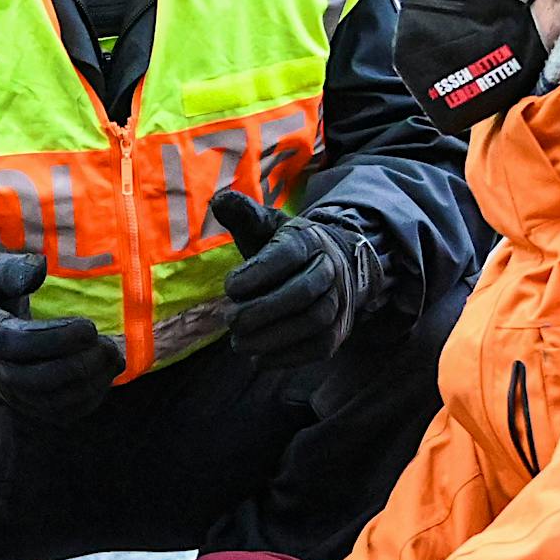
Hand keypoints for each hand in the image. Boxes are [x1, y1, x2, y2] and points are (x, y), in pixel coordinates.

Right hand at [0, 253, 122, 419]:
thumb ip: (13, 270)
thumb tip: (40, 266)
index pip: (16, 345)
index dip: (56, 338)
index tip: (89, 327)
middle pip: (39, 380)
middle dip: (81, 364)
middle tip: (108, 345)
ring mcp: (15, 395)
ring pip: (55, 401)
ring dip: (92, 381)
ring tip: (113, 355)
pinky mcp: (33, 408)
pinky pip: (65, 412)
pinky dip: (93, 396)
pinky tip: (107, 371)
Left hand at [213, 191, 384, 368]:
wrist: (333, 267)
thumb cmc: (287, 250)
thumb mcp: (267, 226)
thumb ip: (243, 215)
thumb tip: (220, 201)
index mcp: (309, 239)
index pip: (288, 254)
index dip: (258, 273)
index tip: (228, 287)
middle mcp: (331, 268)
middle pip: (303, 292)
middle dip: (263, 310)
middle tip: (230, 321)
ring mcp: (340, 301)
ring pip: (313, 322)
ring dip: (273, 337)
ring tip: (239, 343)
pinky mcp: (339, 330)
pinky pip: (320, 347)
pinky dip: (289, 357)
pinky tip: (259, 358)